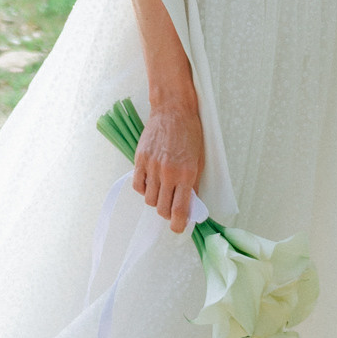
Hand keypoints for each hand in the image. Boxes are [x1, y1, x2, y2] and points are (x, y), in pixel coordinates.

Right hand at [133, 102, 204, 232]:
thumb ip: (193, 183)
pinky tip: (150, 182)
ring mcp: (152, 166)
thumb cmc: (190, 133)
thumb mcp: (199, 160)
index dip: (178, 225)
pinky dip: (143, 189)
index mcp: (186, 174)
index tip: (178, 228)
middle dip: (167, 213)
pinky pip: (137, 186)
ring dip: (156, 200)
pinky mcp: (140, 159)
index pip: (179, 210)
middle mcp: (168, 172)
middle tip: (171, 206)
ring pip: (149, 200)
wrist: (173, 109)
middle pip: (162, 209)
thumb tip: (190, 205)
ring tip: (162, 189)